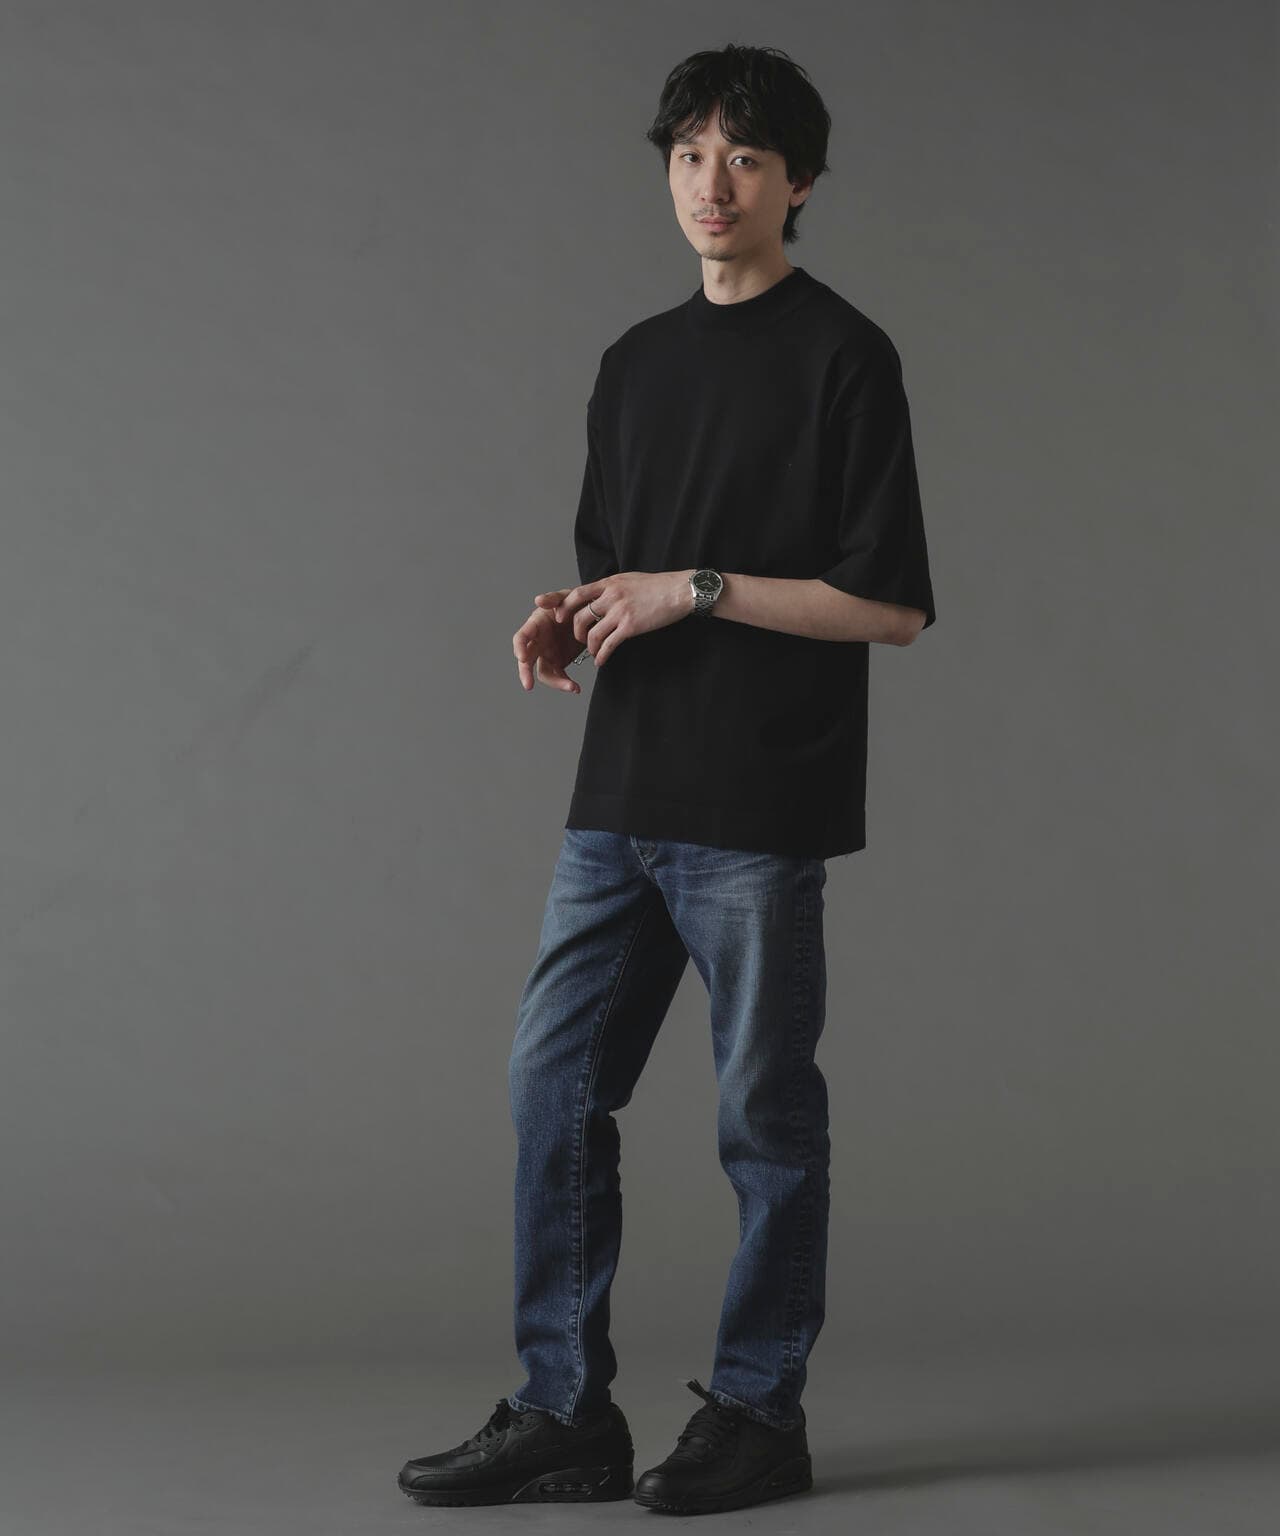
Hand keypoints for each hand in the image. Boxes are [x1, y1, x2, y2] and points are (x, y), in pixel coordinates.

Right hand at [512, 602, 589, 693]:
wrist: (591, 615)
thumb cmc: (573, 602)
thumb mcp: (565, 597)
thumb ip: (552, 598)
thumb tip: (537, 600)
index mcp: (536, 625)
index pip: (521, 637)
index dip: (519, 647)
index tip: (522, 657)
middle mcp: (538, 642)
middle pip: (526, 660)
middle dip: (525, 673)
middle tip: (528, 685)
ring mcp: (547, 654)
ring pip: (544, 673)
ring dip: (556, 683)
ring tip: (572, 687)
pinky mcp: (559, 662)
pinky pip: (559, 677)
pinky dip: (566, 684)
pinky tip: (576, 688)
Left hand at [533, 570, 692, 667]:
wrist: (679, 591)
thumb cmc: (657, 585)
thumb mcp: (628, 579)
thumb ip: (611, 588)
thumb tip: (599, 596)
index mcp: (609, 584)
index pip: (577, 594)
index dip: (564, 607)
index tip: (559, 618)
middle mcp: (611, 596)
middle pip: (581, 617)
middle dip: (576, 632)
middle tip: (580, 639)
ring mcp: (620, 612)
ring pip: (593, 633)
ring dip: (589, 646)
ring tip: (593, 652)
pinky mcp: (630, 626)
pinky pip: (609, 644)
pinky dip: (601, 655)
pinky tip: (601, 661)